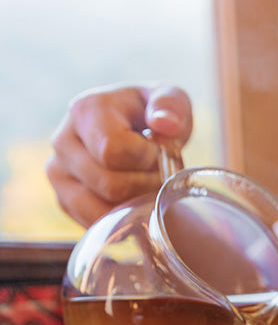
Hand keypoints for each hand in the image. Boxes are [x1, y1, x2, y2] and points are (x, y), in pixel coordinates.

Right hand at [45, 84, 192, 227]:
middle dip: (147, 185)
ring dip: (137, 205)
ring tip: (148, 186)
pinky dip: (124, 219)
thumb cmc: (154, 115)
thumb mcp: (170, 99)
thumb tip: (165, 125)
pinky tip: (136, 200)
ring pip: (103, 210)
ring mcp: (59, 174)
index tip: (159, 152)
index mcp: (86, 111)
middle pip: (111, 185)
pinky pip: (98, 225)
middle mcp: (63, 142)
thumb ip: (171, 105)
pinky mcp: (64, 201)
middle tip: (160, 174)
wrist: (134, 129)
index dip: (147, 159)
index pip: (113, 151)